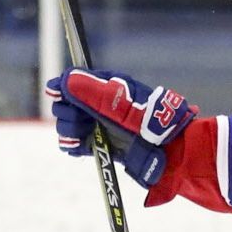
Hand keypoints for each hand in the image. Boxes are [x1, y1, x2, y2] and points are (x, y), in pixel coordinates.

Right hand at [45, 68, 196, 186]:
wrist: (172, 152)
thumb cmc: (153, 124)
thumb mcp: (124, 106)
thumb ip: (95, 93)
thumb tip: (65, 80)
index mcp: (107, 87)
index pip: (73, 82)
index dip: (63, 89)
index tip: (59, 98)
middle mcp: (99, 105)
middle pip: (65, 104)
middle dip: (67, 113)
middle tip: (81, 122)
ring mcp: (99, 124)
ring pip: (67, 124)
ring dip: (69, 131)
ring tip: (82, 138)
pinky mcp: (100, 144)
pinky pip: (75, 143)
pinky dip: (73, 145)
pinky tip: (79, 148)